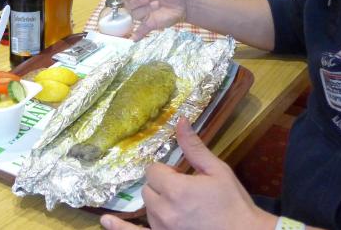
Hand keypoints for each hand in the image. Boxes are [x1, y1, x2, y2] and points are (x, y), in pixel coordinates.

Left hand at [100, 117, 274, 229]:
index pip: (153, 170)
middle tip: (184, 191)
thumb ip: (194, 148)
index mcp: (176, 189)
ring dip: (158, 204)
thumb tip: (180, 120)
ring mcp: (161, 228)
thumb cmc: (234, 204)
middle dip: (162, 186)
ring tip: (181, 208)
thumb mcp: (217, 171)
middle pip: (148, 188)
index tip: (181, 175)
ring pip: (146, 208)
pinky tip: (106, 221)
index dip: (166, 171)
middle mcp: (163, 210)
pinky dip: (119, 228)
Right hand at [120, 0, 186, 39]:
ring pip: (134, 15)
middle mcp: (139, 3)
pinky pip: (140, 30)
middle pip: (128, 4)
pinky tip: (133, 39)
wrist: (185, 1)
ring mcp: (144, 14)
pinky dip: (136, 35)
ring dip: (144, 10)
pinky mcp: (151, 24)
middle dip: (137, 1)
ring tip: (157, 5)